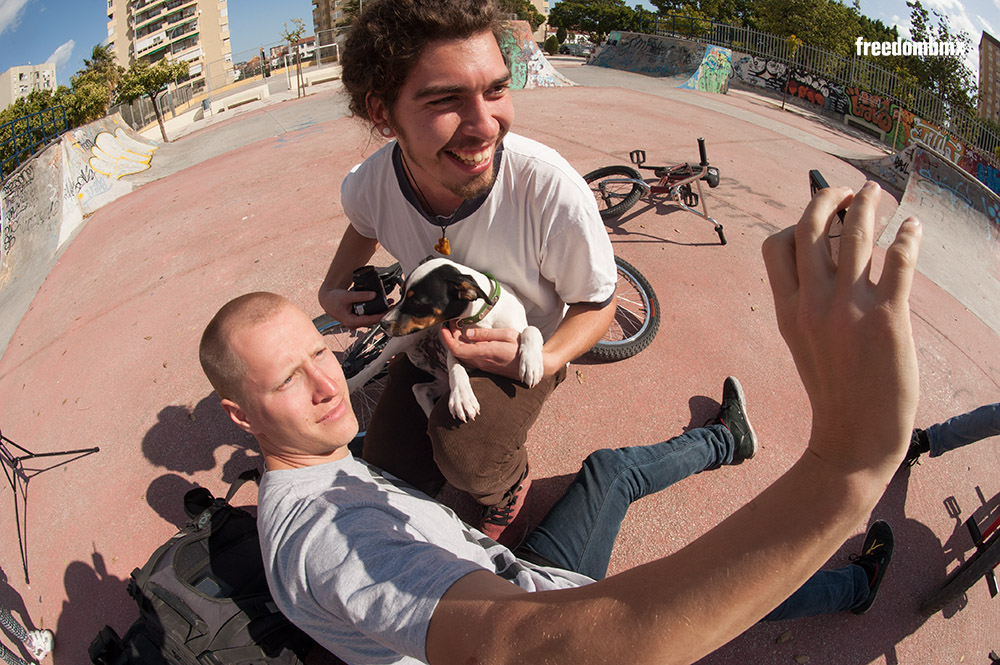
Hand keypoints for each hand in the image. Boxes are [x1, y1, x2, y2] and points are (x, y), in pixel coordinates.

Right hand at [318, 287, 387, 328]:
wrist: (326, 300)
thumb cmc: (334, 299)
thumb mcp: (347, 296)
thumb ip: (360, 296)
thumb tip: (373, 295)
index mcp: (351, 321)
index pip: (370, 320)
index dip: (381, 315)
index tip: (389, 310)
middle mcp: (354, 324)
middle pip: (372, 320)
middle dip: (382, 313)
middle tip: (391, 305)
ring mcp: (355, 322)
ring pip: (370, 319)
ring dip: (379, 312)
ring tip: (388, 303)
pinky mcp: (356, 319)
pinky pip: (367, 316)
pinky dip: (373, 311)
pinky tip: (379, 305)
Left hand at [440, 325, 522, 379]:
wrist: (533, 367)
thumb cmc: (522, 349)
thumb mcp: (506, 335)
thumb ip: (485, 334)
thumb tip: (467, 332)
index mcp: (484, 353)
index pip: (457, 349)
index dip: (447, 339)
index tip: (444, 327)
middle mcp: (481, 361)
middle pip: (457, 352)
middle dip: (451, 337)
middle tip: (452, 323)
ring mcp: (483, 366)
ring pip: (463, 355)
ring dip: (458, 342)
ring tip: (459, 328)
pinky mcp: (486, 366)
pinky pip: (470, 358)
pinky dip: (466, 347)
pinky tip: (470, 338)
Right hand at [762, 181, 921, 473]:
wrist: (854, 435)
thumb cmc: (832, 389)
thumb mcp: (803, 341)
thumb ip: (808, 301)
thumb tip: (828, 257)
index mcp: (787, 309)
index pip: (776, 245)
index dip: (795, 222)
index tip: (819, 218)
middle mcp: (812, 304)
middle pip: (810, 227)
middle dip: (828, 197)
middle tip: (847, 192)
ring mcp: (848, 310)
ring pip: (855, 234)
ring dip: (868, 204)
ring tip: (878, 194)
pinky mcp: (887, 318)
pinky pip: (899, 261)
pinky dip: (908, 237)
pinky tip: (913, 229)